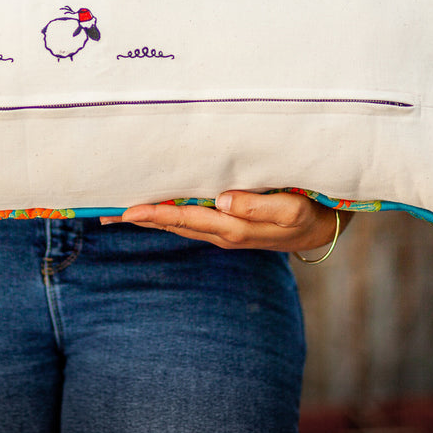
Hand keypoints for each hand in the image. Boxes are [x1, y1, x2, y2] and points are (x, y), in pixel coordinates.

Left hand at [102, 190, 347, 253]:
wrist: (328, 226)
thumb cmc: (312, 211)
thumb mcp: (291, 209)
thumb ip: (258, 205)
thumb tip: (221, 199)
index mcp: (233, 227)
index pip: (185, 219)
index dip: (154, 213)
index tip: (125, 208)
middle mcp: (223, 232)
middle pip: (173, 224)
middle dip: (140, 219)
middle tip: (105, 213)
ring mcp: (225, 231)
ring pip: (179, 224)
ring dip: (150, 218)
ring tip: (119, 212)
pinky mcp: (230, 226)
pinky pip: (191, 221)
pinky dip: (169, 216)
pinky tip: (157, 210)